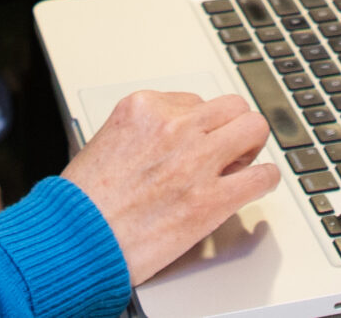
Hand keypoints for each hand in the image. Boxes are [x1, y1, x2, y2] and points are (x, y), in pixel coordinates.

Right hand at [60, 90, 278, 282]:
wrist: (75, 240)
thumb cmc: (83, 202)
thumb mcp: (106, 143)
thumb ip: (142, 133)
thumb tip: (168, 139)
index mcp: (143, 108)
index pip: (194, 100)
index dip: (200, 125)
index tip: (198, 141)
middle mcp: (172, 126)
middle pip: (232, 107)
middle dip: (232, 127)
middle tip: (228, 148)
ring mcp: (195, 160)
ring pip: (253, 129)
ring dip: (251, 147)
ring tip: (243, 164)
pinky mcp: (210, 199)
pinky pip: (261, 176)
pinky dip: (264, 180)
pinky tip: (257, 185)